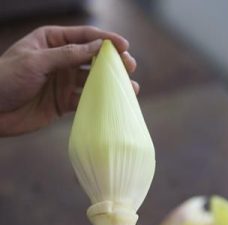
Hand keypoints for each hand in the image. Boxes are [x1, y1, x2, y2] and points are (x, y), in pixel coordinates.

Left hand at [0, 25, 138, 135]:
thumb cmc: (5, 79)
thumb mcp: (36, 61)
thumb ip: (68, 54)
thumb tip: (98, 47)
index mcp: (52, 41)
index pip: (84, 36)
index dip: (106, 40)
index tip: (124, 46)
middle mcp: (61, 59)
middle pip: (93, 57)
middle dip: (113, 61)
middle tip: (130, 65)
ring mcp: (63, 81)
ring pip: (94, 80)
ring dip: (112, 83)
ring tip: (131, 86)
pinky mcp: (64, 101)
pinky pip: (87, 99)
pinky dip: (101, 101)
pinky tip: (115, 101)